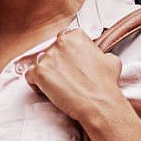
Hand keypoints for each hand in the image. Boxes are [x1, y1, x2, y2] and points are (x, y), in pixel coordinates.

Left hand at [23, 29, 140, 140]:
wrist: (99, 103)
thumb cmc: (105, 84)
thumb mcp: (110, 59)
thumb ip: (97, 53)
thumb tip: (95, 56)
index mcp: (76, 36)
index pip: (64, 40)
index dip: (66, 54)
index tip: (70, 63)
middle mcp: (60, 43)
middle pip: (50, 51)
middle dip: (56, 63)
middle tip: (65, 77)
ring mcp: (48, 57)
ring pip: (40, 63)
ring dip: (46, 73)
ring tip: (57, 85)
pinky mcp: (39, 73)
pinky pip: (30, 75)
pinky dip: (35, 83)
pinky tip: (46, 90)